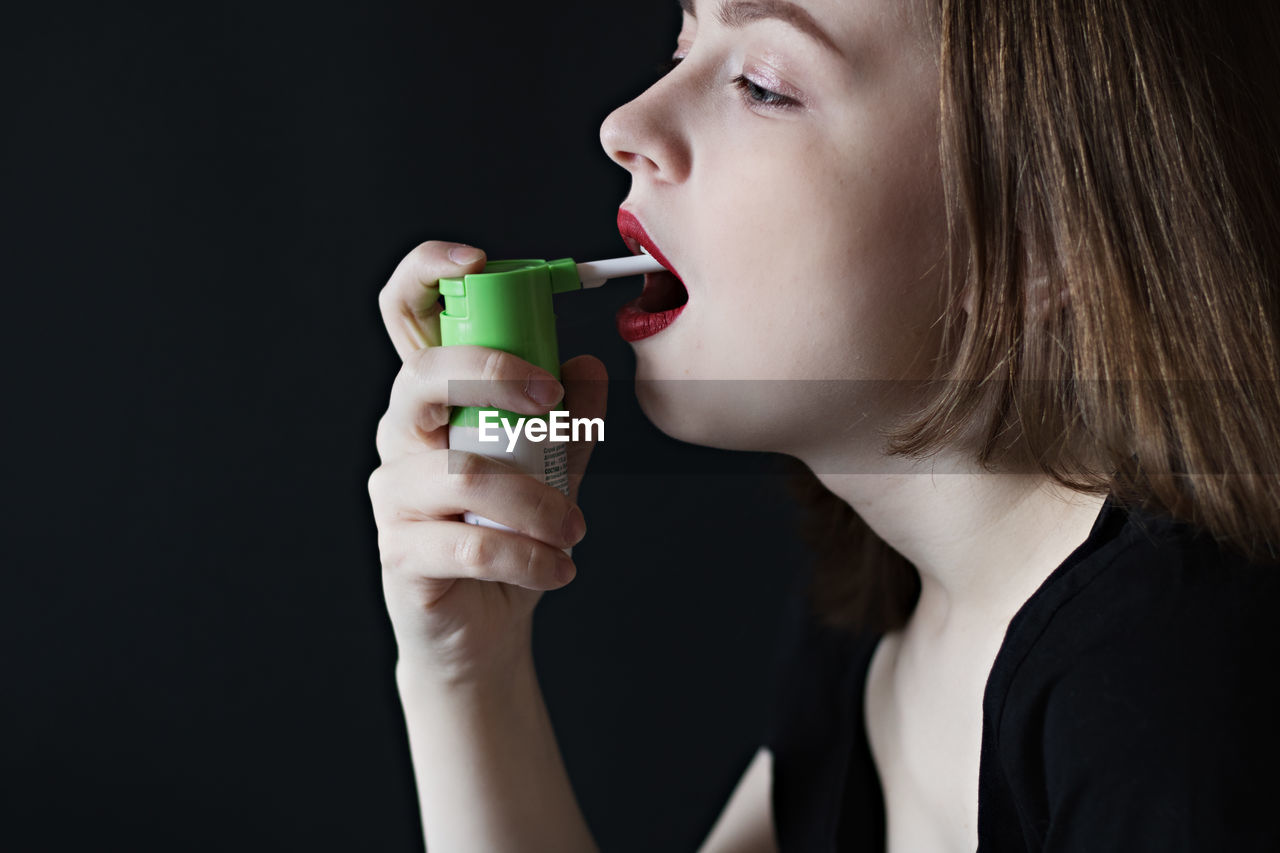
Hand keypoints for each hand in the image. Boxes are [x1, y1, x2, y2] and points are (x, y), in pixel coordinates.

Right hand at [368, 241, 607, 686]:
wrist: (485, 629)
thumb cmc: (512, 534)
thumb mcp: (554, 467)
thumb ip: (568, 417)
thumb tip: (586, 364)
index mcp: (434, 401)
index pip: (406, 315)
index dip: (427, 272)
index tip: (478, 260)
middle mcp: (401, 437)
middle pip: (422, 376)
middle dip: (493, 375)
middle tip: (552, 406)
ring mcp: (393, 495)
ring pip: (462, 472)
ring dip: (537, 502)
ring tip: (574, 531)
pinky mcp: (400, 553)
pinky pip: (469, 543)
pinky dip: (528, 557)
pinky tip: (557, 569)